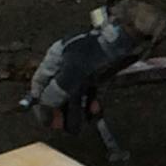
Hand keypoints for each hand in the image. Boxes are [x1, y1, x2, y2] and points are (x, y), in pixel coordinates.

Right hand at [28, 10, 146, 135]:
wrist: (126, 37)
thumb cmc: (98, 50)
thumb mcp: (73, 73)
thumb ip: (57, 92)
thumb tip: (45, 109)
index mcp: (54, 60)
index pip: (39, 86)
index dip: (41, 105)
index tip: (48, 122)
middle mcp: (66, 65)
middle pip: (57, 94)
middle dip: (60, 112)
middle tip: (64, 127)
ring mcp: (83, 70)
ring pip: (74, 97)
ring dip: (77, 112)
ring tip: (81, 125)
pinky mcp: (98, 75)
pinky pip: (90, 94)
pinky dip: (91, 105)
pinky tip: (95, 111)